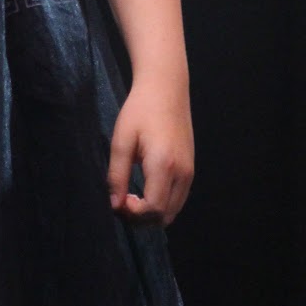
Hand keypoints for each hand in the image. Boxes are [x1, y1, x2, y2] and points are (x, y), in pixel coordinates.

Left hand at [107, 80, 193, 226]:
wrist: (166, 87)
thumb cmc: (140, 109)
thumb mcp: (122, 140)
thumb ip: (117, 175)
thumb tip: (115, 205)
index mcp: (164, 165)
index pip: (153, 209)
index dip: (133, 214)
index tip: (118, 201)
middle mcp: (182, 173)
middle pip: (164, 216)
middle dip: (141, 218)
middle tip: (122, 202)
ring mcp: (189, 171)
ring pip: (173, 211)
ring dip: (152, 213)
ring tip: (132, 197)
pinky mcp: (190, 168)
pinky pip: (178, 199)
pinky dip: (162, 203)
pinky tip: (146, 188)